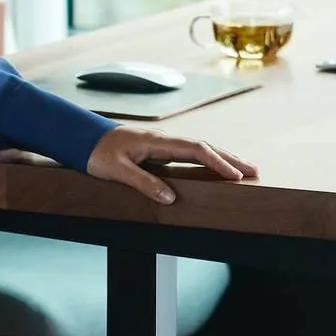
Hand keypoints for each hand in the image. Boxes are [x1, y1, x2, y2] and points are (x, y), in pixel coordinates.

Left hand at [85, 125, 257, 204]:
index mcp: (157, 142)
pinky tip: (214, 167)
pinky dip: (207, 159)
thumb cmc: (97, 153)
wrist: (81, 137)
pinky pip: (189, 153)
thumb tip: (170, 198)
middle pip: (204, 146)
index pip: (195, 149)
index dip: (217, 162)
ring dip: (221, 157)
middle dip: (230, 158)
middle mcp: (163, 140)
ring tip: (242, 169)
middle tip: (254, 171)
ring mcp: (162, 143)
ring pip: (199, 148)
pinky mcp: (158, 150)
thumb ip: (144, 183)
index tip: (235, 175)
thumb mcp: (118, 171)